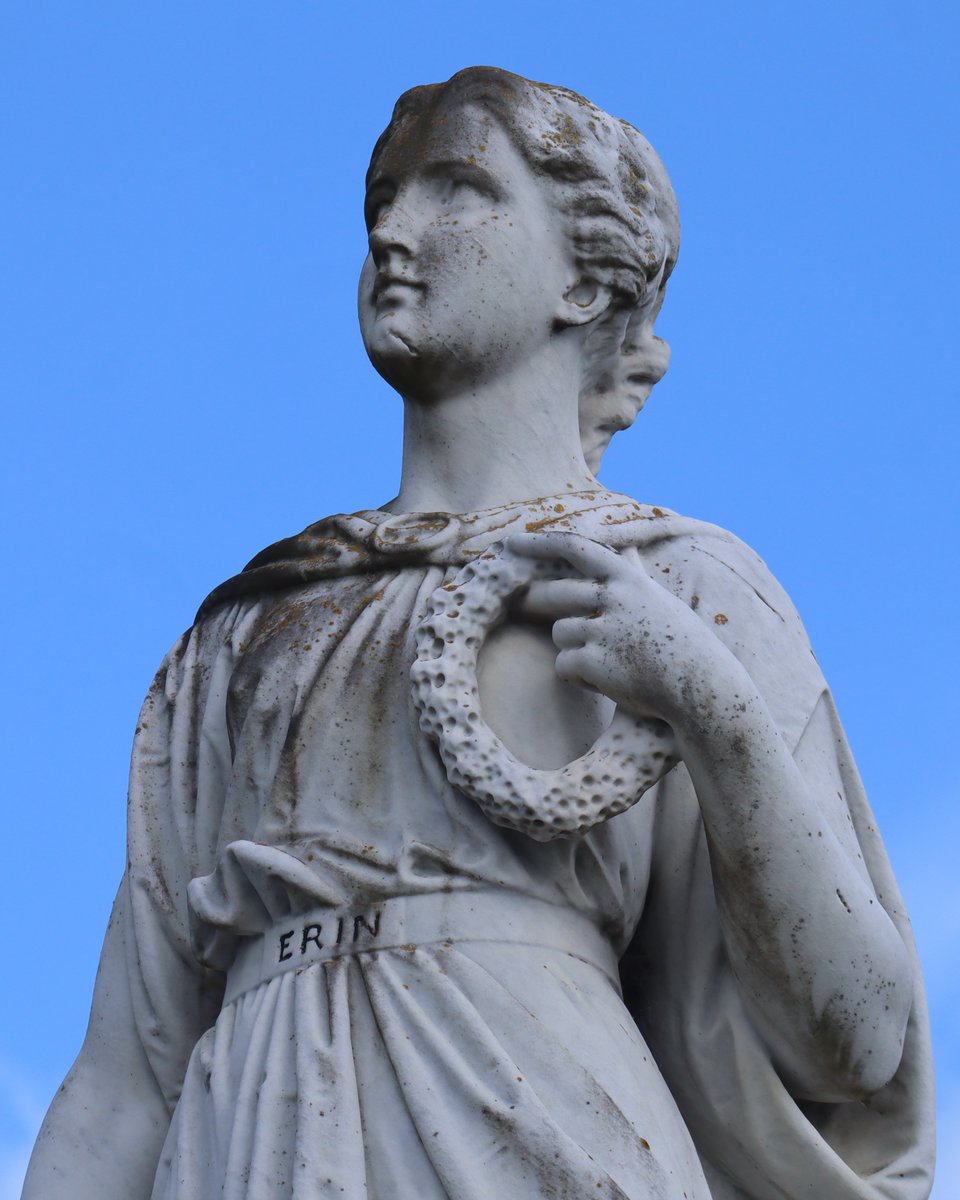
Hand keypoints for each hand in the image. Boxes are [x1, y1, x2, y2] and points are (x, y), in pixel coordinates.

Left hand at [508, 531, 740, 727]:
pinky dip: (578, 677)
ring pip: (559, 633)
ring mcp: (605, 630)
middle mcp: (615, 598)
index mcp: (627, 579)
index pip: (576, 548)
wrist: (702, 687)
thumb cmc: (680, 643)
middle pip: (554, 594)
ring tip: (606, 661)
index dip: (540, 542)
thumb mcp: (657, 599)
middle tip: (526, 609)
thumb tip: (626, 549)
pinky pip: (564, 666)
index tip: (512, 543)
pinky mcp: (597, 663)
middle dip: (538, 604)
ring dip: (573, 649)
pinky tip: (606, 681)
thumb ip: (633, 574)